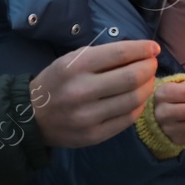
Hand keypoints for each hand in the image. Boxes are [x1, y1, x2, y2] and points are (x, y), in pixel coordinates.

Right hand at [30, 40, 158, 148]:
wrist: (31, 117)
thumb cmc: (57, 82)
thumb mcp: (72, 60)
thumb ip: (103, 55)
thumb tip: (141, 52)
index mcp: (75, 67)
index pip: (119, 54)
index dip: (142, 49)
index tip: (152, 48)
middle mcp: (82, 91)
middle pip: (132, 77)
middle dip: (149, 68)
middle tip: (151, 64)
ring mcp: (88, 116)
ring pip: (134, 99)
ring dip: (147, 87)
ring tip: (147, 80)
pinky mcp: (94, 135)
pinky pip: (127, 119)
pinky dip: (138, 105)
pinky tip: (138, 98)